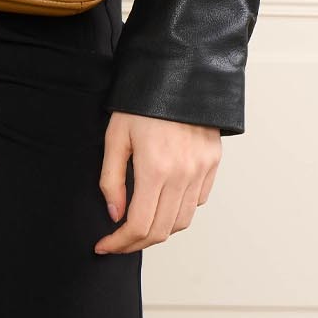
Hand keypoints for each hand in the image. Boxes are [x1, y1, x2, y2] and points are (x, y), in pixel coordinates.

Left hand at [95, 110, 220, 253]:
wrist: (180, 72)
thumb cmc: (143, 100)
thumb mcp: (116, 136)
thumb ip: (112, 179)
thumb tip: (115, 215)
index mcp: (155, 168)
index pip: (139, 225)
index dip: (119, 243)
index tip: (104, 245)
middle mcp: (183, 174)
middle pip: (161, 231)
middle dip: (135, 243)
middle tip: (118, 241)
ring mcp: (202, 170)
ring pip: (182, 221)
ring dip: (159, 230)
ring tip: (139, 224)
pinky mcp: (213, 163)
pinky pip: (198, 201)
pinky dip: (180, 211)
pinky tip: (163, 202)